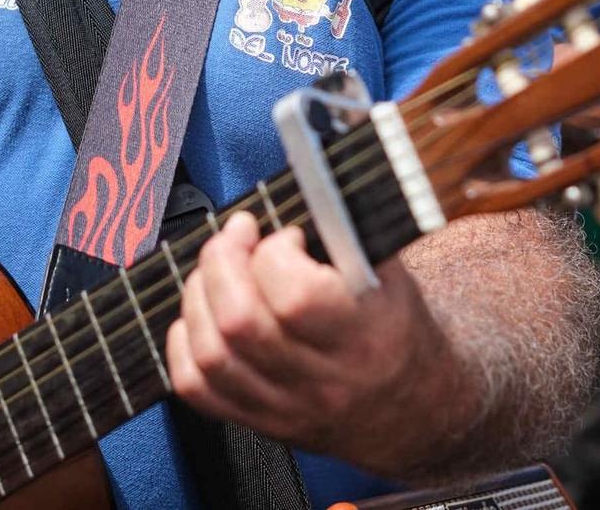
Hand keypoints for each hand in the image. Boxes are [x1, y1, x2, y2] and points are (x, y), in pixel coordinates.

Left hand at [165, 211, 446, 463]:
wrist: (415, 408)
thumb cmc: (395, 329)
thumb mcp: (391, 275)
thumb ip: (347, 232)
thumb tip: (310, 177)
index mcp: (362, 337)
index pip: (295, 296)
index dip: (275, 253)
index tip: (285, 236)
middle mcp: (322, 380)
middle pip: (239, 322)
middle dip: (222, 261)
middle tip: (236, 236)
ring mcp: (286, 407)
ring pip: (211, 355)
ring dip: (198, 296)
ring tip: (217, 270)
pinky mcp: (259, 422)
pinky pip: (196, 388)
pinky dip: (184, 342)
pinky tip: (202, 314)